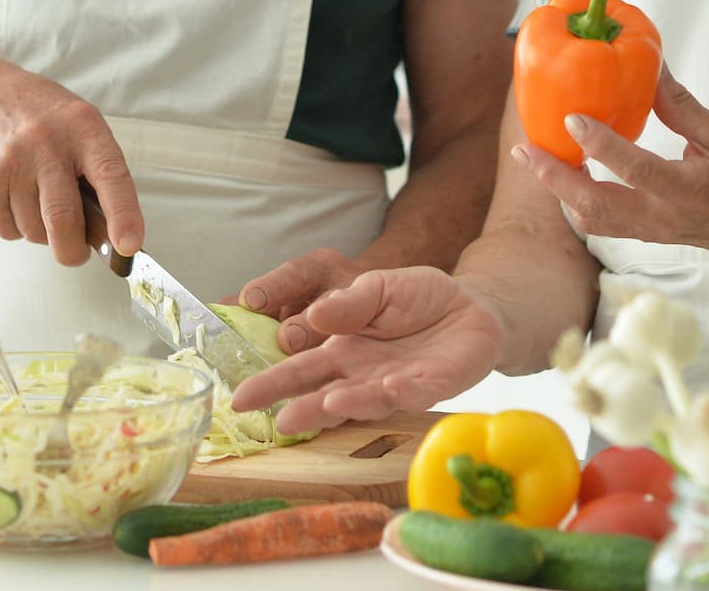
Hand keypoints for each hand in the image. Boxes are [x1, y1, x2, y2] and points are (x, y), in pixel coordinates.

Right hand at [0, 59, 143, 264]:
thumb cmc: (46, 120)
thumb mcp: (82, 128)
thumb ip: (99, 175)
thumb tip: (112, 235)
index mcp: (84, 129)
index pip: (110, 176)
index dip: (123, 214)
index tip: (128, 245)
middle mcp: (47, 143)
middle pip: (62, 218)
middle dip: (73, 250)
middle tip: (76, 253)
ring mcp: (12, 161)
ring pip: (34, 230)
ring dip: (43, 235)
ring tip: (42, 207)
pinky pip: (7, 230)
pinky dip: (18, 230)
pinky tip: (19, 203)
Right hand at [226, 267, 504, 434]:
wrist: (470, 305)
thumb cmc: (417, 297)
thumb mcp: (377, 285)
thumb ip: (348, 302)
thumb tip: (316, 315)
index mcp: (340, 350)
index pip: (298, 369)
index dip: (269, 384)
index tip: (239, 398)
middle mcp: (361, 375)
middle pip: (322, 395)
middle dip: (299, 408)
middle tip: (275, 422)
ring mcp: (394, 384)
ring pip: (363, 401)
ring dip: (344, 406)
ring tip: (323, 406)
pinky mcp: (431, 386)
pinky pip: (411, 393)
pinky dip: (396, 394)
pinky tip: (383, 391)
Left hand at [513, 67, 708, 255]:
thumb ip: (682, 107)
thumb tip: (651, 67)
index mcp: (687, 189)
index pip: (634, 168)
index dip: (599, 143)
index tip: (572, 117)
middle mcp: (665, 217)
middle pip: (595, 206)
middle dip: (554, 178)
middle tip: (525, 150)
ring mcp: (657, 232)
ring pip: (594, 221)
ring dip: (562, 193)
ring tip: (540, 163)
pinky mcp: (654, 237)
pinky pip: (607, 226)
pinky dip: (581, 204)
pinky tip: (571, 180)